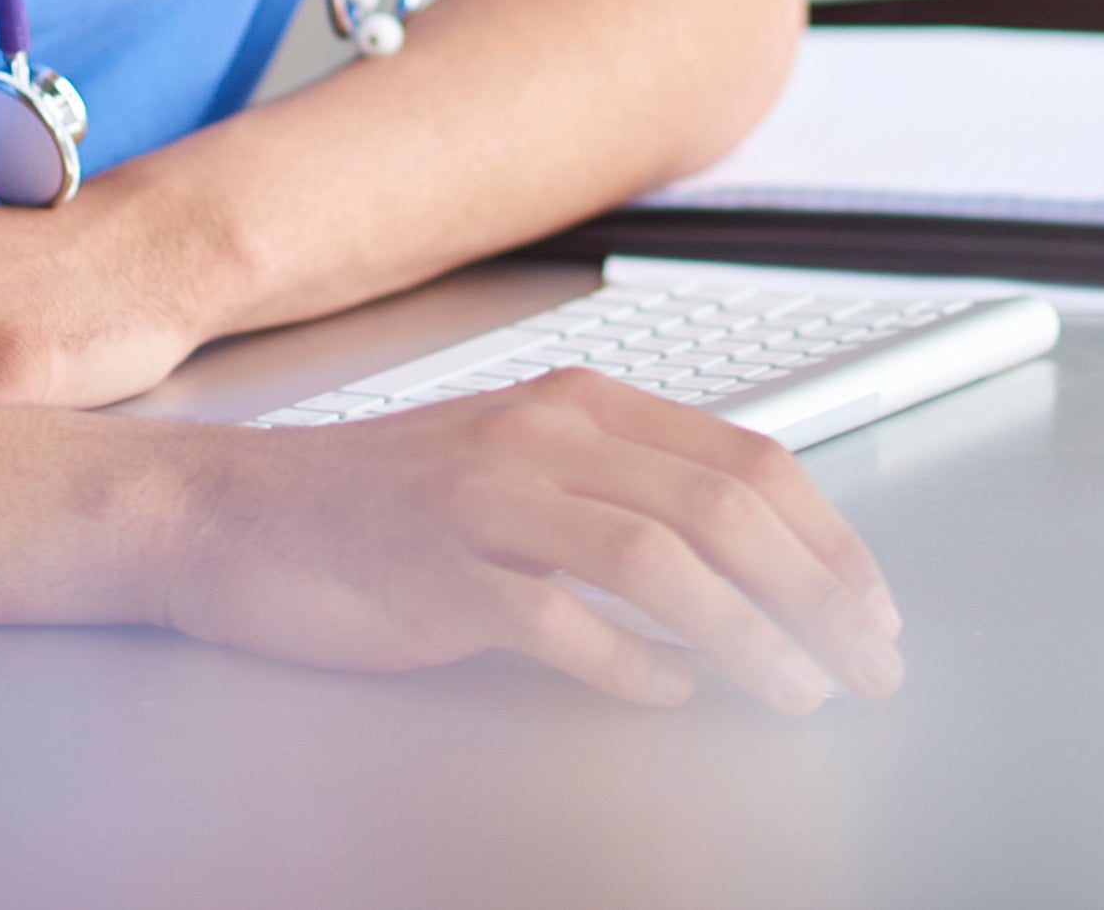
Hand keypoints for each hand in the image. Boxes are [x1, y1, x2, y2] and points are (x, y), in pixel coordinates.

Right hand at [166, 368, 904, 714]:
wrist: (230, 515)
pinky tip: (665, 698)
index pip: (749, 459)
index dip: (829, 541)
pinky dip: (627, 665)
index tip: (873, 612)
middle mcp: (543, 437)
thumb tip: (750, 571)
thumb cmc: (380, 507)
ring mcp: (486, 500)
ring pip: (657, 557)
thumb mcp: (518, 470)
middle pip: (722, 507)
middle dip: (816, 595)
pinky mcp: (436, 572)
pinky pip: (554, 619)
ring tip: (795, 692)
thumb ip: (623, 497)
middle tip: (866, 667)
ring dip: (746, 635)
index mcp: (580, 406)